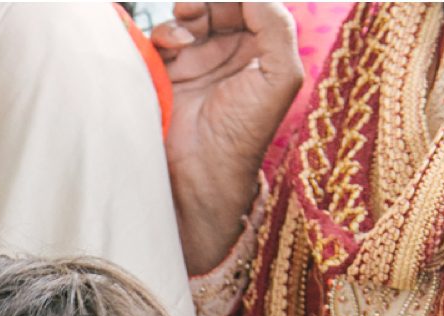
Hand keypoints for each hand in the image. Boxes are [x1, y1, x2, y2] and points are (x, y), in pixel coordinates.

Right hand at [152, 3, 304, 273]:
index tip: (228, 2)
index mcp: (261, 50)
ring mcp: (196, 62)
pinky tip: (172, 47)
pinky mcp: (167, 75)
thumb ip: (277, 26)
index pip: (251, 7)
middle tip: (195, 11)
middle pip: (217, 7)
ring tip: (185, 35)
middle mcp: (229, 53)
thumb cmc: (245, 131)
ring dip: (184, 16)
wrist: (200, 170)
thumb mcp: (282, 75)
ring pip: (187, 19)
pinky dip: (164, 35)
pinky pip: (162, 41)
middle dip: (207, 3)